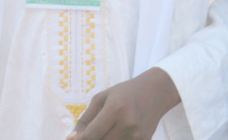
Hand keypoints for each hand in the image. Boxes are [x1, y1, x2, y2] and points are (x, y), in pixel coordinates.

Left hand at [66, 67, 180, 139]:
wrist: (156, 92)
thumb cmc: (125, 93)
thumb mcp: (102, 98)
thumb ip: (86, 119)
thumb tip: (71, 139)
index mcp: (115, 109)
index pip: (91, 135)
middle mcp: (128, 124)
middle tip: (89, 134)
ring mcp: (137, 136)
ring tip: (106, 129)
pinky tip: (114, 133)